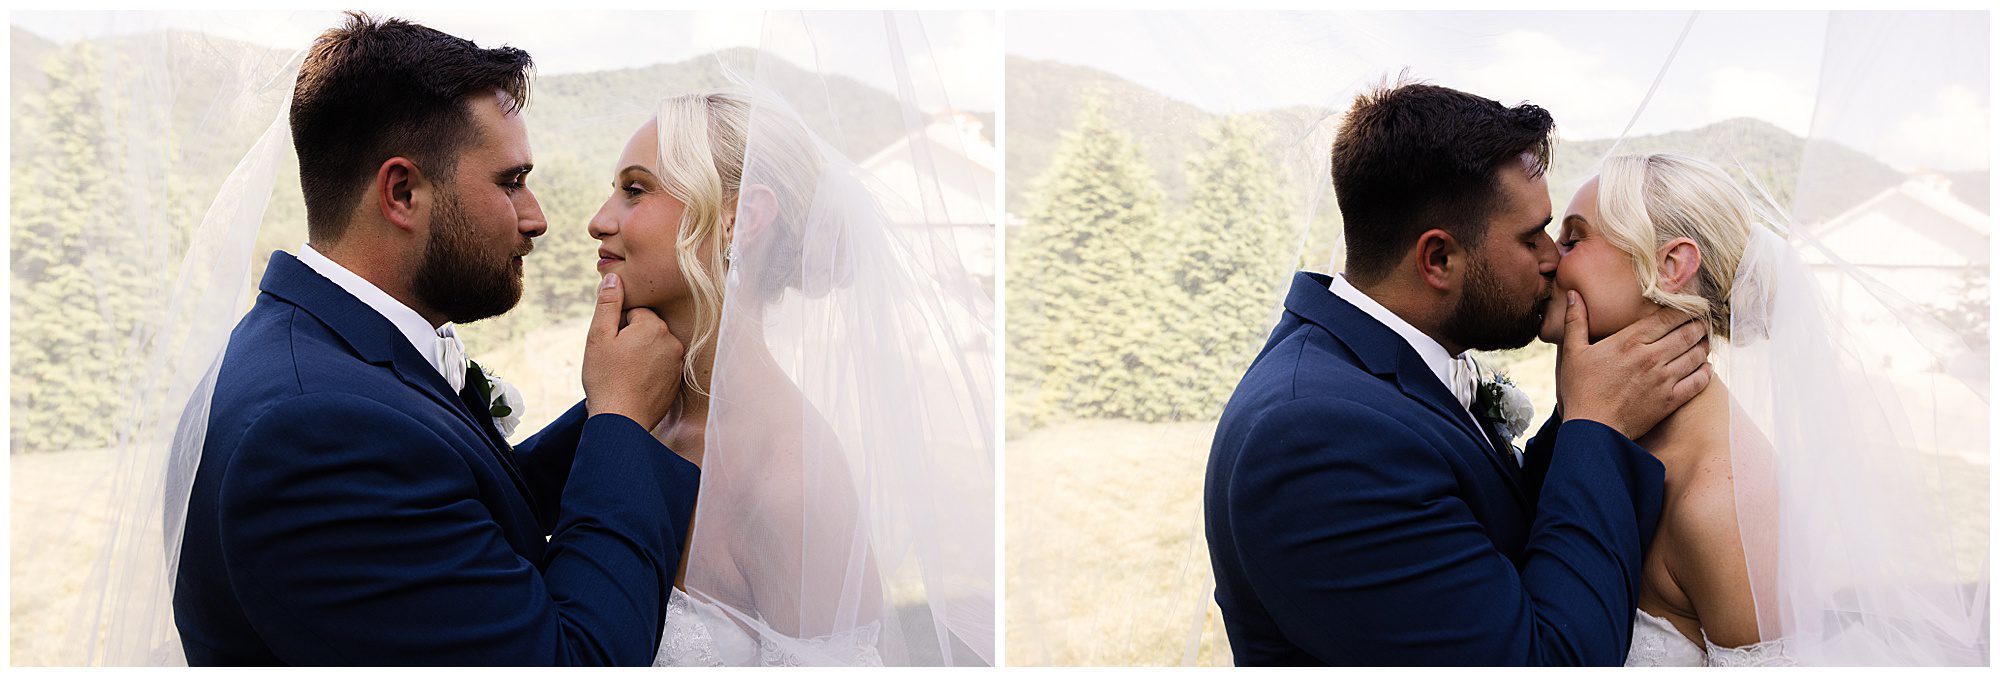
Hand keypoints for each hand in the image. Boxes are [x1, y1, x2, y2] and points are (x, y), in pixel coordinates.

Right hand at [581, 273, 682, 428]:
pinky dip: (649, 372)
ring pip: (654, 348)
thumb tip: (614, 277)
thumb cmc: (606, 378)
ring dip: (640, 355)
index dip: (617, 327)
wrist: (622, 420)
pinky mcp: (677, 381)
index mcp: (653, 326)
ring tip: (624, 374)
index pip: (634, 313)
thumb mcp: (598, 336)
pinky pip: (661, 367)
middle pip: (646, 329)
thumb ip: (608, 303)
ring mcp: (677, 363)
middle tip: (614, 360)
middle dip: (630, 339)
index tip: (610, 346)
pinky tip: (634, 384)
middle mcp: (672, 341)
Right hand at [1555, 291, 1710, 439]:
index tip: (1689, 307)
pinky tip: (1705, 367)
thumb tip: (1572, 294)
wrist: (1593, 429)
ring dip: (1704, 346)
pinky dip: (1706, 371)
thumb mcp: (1573, 352)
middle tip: (1701, 323)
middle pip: (1687, 333)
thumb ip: (1576, 321)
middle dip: (1698, 325)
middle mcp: (1652, 357)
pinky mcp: (1671, 400)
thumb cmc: (1581, 390)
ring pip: (1696, 355)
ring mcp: (1664, 379)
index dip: (1684, 310)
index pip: (1668, 317)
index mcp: (1630, 341)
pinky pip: (1698, 381)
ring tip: (1704, 342)